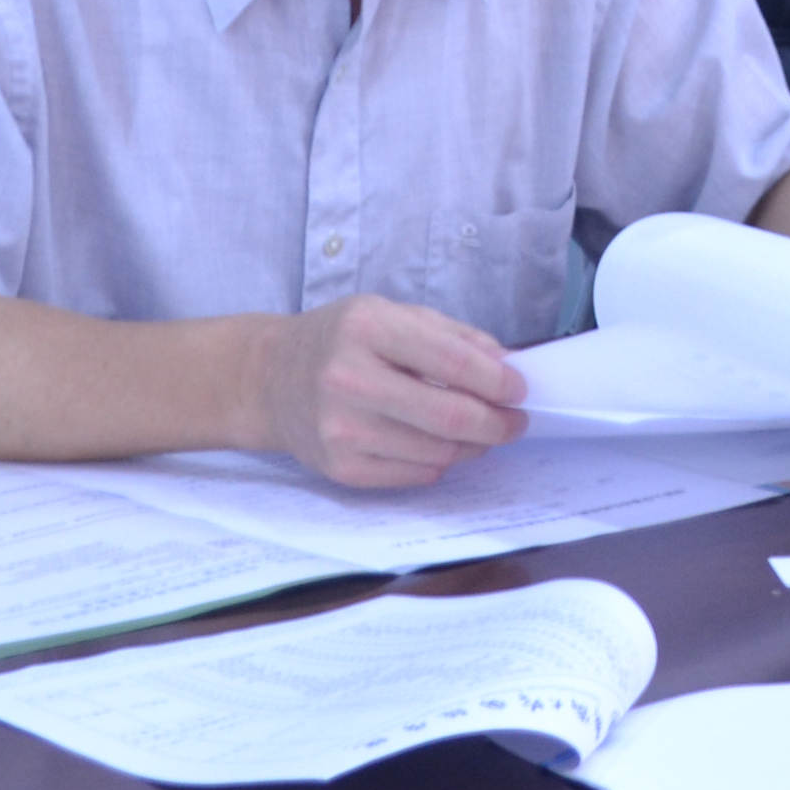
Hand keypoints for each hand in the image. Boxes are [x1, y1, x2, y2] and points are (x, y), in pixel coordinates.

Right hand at [254, 292, 524, 486]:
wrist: (269, 379)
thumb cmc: (340, 340)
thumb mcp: (391, 314)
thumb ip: (451, 336)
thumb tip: (507, 365)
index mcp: (367, 328)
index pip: (452, 362)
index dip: (498, 381)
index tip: (520, 389)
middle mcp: (349, 379)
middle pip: (449, 416)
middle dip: (496, 422)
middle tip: (515, 421)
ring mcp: (341, 430)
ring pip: (436, 452)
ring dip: (473, 446)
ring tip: (483, 432)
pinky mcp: (339, 468)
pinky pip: (414, 475)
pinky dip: (440, 462)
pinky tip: (441, 445)